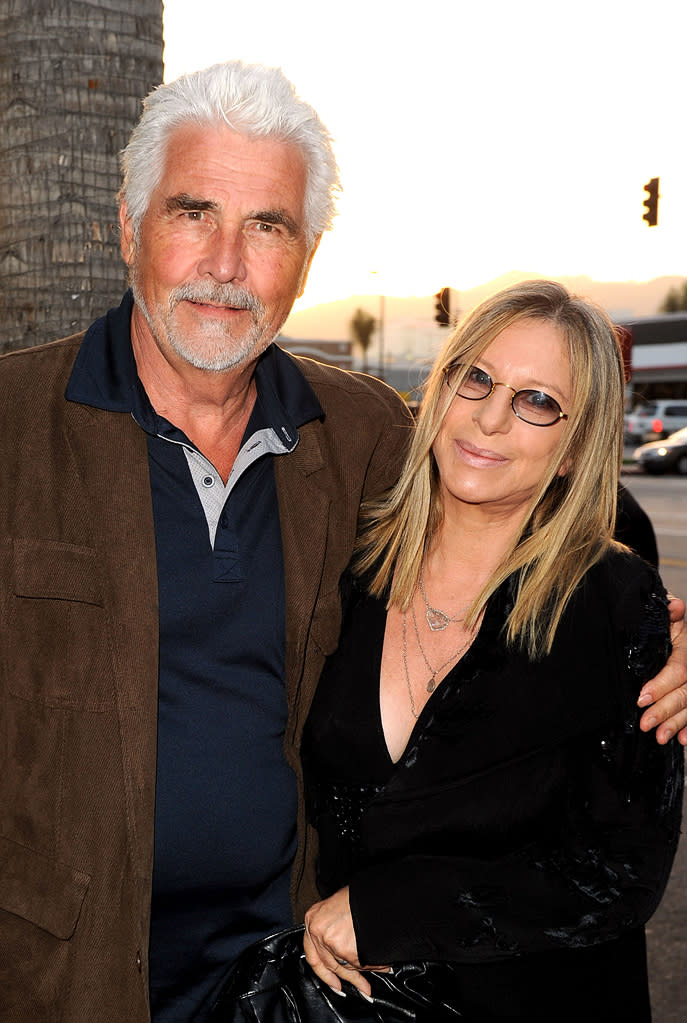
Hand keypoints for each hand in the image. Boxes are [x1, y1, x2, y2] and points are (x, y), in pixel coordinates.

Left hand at [304, 887, 388, 999]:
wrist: (375, 893)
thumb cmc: (359, 897)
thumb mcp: (337, 907)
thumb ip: (332, 928)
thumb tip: (340, 952)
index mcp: (313, 919)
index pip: (312, 954)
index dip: (323, 972)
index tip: (334, 983)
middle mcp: (318, 932)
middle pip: (329, 965)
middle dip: (345, 978)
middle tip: (357, 987)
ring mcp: (331, 943)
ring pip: (346, 966)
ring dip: (362, 973)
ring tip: (377, 972)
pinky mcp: (346, 951)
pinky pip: (359, 964)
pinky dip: (372, 966)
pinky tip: (382, 965)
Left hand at [638, 595, 686, 744]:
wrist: (659, 621)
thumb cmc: (656, 617)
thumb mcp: (659, 611)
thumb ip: (666, 611)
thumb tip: (674, 606)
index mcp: (684, 644)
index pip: (679, 668)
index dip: (662, 684)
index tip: (642, 697)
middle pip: (686, 691)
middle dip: (666, 710)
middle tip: (646, 724)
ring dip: (677, 723)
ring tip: (660, 737)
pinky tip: (683, 740)